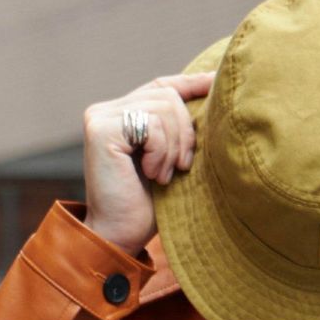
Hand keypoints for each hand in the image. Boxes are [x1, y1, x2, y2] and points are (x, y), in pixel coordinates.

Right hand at [82, 72, 215, 257]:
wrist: (121, 236)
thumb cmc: (148, 207)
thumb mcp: (170, 160)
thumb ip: (178, 130)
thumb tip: (213, 94)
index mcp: (122, 113)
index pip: (162, 86)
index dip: (192, 83)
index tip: (218, 82)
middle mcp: (107, 109)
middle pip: (168, 96)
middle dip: (185, 133)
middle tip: (181, 167)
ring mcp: (101, 117)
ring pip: (163, 109)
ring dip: (173, 148)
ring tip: (163, 176)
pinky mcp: (101, 129)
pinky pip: (151, 125)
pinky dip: (160, 153)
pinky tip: (152, 174)